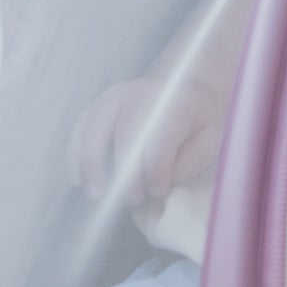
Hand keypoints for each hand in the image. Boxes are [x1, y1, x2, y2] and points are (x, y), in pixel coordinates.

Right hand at [69, 73, 222, 200]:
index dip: (157, 167)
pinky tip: (78, 179)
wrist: (184, 88)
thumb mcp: (209, 140)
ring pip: (94, 129)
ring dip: (92, 165)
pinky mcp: (97, 105)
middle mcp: (141, 94)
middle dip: (126, 171)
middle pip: (126, 133)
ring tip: (95, 194)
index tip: (157, 191)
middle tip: (131, 199)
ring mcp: (114, 97)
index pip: (162, 136)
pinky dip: (76, 155)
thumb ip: (188, 162)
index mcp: (176, 101)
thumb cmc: (197, 121)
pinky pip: (80, 129)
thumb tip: (157, 184)